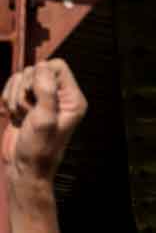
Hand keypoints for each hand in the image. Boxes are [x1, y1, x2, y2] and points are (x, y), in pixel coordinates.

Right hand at [2, 61, 87, 186]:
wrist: (24, 166)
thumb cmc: (39, 147)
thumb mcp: (44, 119)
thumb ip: (46, 91)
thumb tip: (42, 66)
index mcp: (72, 99)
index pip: (57, 66)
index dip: (40, 75)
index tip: (36, 96)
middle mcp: (59, 96)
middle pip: (35, 69)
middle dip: (25, 89)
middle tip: (29, 112)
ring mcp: (41, 99)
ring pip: (21, 77)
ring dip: (14, 96)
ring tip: (21, 116)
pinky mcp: (26, 103)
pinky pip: (11, 87)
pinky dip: (7, 99)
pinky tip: (12, 115)